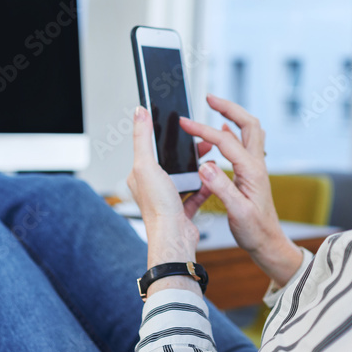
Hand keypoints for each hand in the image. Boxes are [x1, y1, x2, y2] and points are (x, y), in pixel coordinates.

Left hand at [127, 107, 212, 296]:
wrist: (174, 239)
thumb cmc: (159, 207)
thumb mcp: (147, 165)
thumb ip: (143, 138)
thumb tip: (139, 112)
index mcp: (140, 175)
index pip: (151, 149)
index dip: (165, 136)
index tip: (178, 125)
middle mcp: (152, 187)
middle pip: (171, 162)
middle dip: (187, 151)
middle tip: (202, 142)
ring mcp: (168, 199)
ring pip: (185, 177)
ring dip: (197, 168)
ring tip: (210, 158)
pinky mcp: (182, 211)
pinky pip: (195, 194)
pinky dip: (205, 186)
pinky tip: (212, 179)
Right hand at [180, 94, 303, 287]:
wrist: (268, 242)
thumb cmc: (255, 230)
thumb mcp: (237, 212)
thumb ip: (221, 188)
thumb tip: (206, 166)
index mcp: (251, 170)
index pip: (224, 140)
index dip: (202, 129)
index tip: (184, 123)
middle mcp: (256, 164)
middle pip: (247, 123)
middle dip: (228, 107)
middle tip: (209, 98)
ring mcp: (255, 167)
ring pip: (249, 130)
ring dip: (233, 115)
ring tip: (214, 107)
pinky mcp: (252, 173)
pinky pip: (244, 143)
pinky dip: (233, 131)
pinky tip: (224, 130)